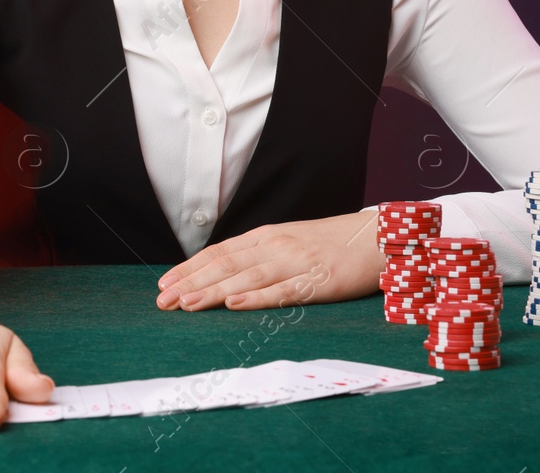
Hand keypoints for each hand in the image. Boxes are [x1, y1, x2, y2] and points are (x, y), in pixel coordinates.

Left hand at [155, 210, 383, 311]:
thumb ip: (259, 254)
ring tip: (187, 303)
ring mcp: (296, 262)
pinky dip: (257, 297)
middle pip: (226, 264)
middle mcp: (276, 246)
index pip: (219, 252)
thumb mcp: (289, 241)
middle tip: (163, 300)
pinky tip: (235, 303)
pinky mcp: (318, 281)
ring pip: (247, 277)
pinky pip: (283, 291)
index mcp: (266, 236)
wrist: (376, 237)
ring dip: (214, 291)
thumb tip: (223, 272)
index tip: (164, 283)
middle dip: (191, 283)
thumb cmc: (331, 243)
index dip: (189, 268)